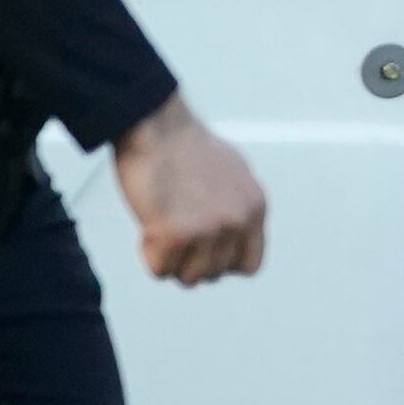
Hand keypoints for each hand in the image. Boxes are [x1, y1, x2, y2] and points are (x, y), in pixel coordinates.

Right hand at [111, 94, 269, 285]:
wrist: (157, 126)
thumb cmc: (185, 145)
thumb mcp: (233, 174)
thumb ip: (238, 206)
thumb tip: (234, 233)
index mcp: (255, 207)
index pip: (249, 265)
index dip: (221, 262)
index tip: (202, 250)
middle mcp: (237, 221)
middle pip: (214, 274)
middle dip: (190, 260)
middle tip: (174, 233)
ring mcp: (208, 230)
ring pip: (188, 278)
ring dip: (170, 260)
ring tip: (161, 228)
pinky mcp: (175, 235)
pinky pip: (160, 270)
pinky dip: (149, 255)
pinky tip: (148, 227)